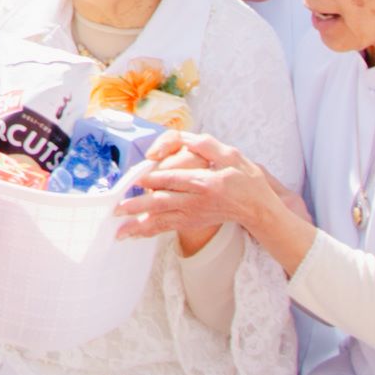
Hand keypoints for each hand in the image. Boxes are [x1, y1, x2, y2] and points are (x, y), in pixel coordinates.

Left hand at [117, 132, 306, 271]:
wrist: (257, 207)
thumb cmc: (243, 178)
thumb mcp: (230, 154)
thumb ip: (206, 146)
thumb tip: (184, 139)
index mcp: (205, 182)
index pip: (175, 180)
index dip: (155, 179)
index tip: (137, 179)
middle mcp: (196, 202)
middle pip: (163, 203)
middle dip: (139, 207)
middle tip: (118, 209)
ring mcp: (193, 215)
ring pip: (161, 221)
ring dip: (138, 226)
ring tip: (119, 232)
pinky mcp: (190, 222)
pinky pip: (166, 228)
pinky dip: (149, 232)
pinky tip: (133, 234)